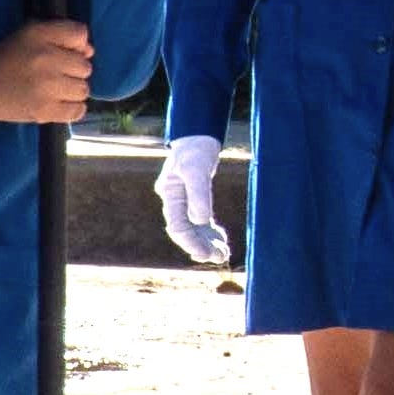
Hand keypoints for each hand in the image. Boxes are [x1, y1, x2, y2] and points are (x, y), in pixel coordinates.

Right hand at [0, 20, 94, 123]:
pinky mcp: (44, 111)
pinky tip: (58, 103)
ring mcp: (47, 87)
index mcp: (40, 35)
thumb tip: (90, 51)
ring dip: (72, 91)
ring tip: (54, 90)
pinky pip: (78, 110)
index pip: (80, 34)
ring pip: (83, 89)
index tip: (63, 53)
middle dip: (72, 71)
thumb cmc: (7, 57)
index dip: (76, 45)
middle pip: (85, 66)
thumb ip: (62, 35)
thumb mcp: (30, 34)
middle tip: (53, 75)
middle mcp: (46, 58)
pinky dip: (72, 109)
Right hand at [154, 132, 232, 265]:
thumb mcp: (197, 169)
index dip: (191, 242)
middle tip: (219, 258)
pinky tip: (222, 241)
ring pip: (194, 229)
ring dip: (208, 243)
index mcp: (170, 195)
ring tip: (223, 255)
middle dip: (201, 246)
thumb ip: (199, 194)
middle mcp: (175, 202)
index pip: (178, 227)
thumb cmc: (195, 150)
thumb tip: (200, 220)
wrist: (198, 136)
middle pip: (186, 231)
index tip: (204, 254)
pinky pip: (201, 222)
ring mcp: (184, 202)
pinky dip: (211, 233)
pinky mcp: (195, 200)